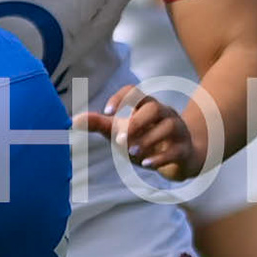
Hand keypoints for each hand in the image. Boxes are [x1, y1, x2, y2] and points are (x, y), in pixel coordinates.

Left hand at [77, 85, 198, 179]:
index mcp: (145, 106)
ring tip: (131, 152)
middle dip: (136, 122)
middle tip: (119, 139)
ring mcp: (177, 130)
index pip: (135, 92)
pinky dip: (160, 157)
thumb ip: (100, 125)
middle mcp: (164, 113)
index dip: (121, 98)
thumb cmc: (143, 139)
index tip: (107, 112)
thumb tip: (73, 120)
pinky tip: (146, 164)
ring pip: (168, 127)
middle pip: (154, 107)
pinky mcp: (184, 149)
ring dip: (148, 140)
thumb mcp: (120, 132)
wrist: (178, 157)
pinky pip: (176, 150)